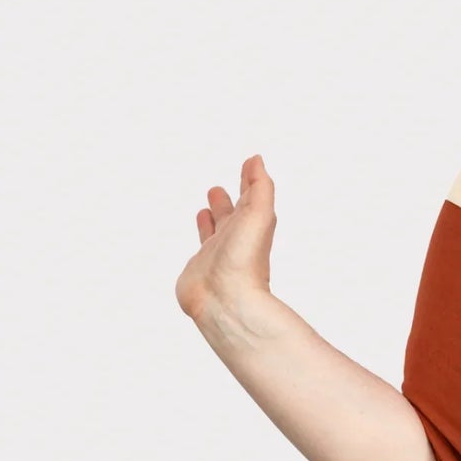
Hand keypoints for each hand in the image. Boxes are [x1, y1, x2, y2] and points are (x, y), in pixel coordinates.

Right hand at [175, 154, 276, 325]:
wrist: (226, 301)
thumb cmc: (244, 262)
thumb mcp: (259, 216)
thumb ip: (260, 187)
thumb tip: (257, 160)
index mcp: (253, 226)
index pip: (253, 197)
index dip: (251, 180)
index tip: (250, 164)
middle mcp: (237, 239)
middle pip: (235, 213)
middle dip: (231, 198)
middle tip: (224, 186)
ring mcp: (218, 252)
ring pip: (218, 227)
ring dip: (216, 213)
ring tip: (212, 200)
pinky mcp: (201, 266)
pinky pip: (202, 244)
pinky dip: (203, 230)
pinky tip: (201, 226)